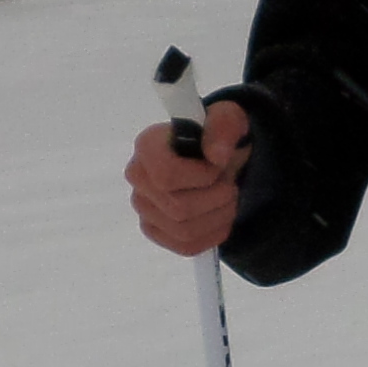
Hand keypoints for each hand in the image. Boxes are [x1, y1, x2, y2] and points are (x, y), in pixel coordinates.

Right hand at [128, 103, 251, 254]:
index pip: (166, 176)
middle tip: (229, 184)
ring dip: (218, 217)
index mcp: (147, 146)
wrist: (218, 157)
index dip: (202, 177)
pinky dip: (212, 234)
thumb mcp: (230, 119)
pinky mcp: (155, 230)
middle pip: (179, 209)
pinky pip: (185, 247)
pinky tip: (219, 215)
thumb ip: (224, 127)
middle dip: (217, 199)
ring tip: (227, 198)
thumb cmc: (218, 137)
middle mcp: (137, 177)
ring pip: (184, 231)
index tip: (218, 166)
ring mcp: (143, 207)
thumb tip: (216, 156)